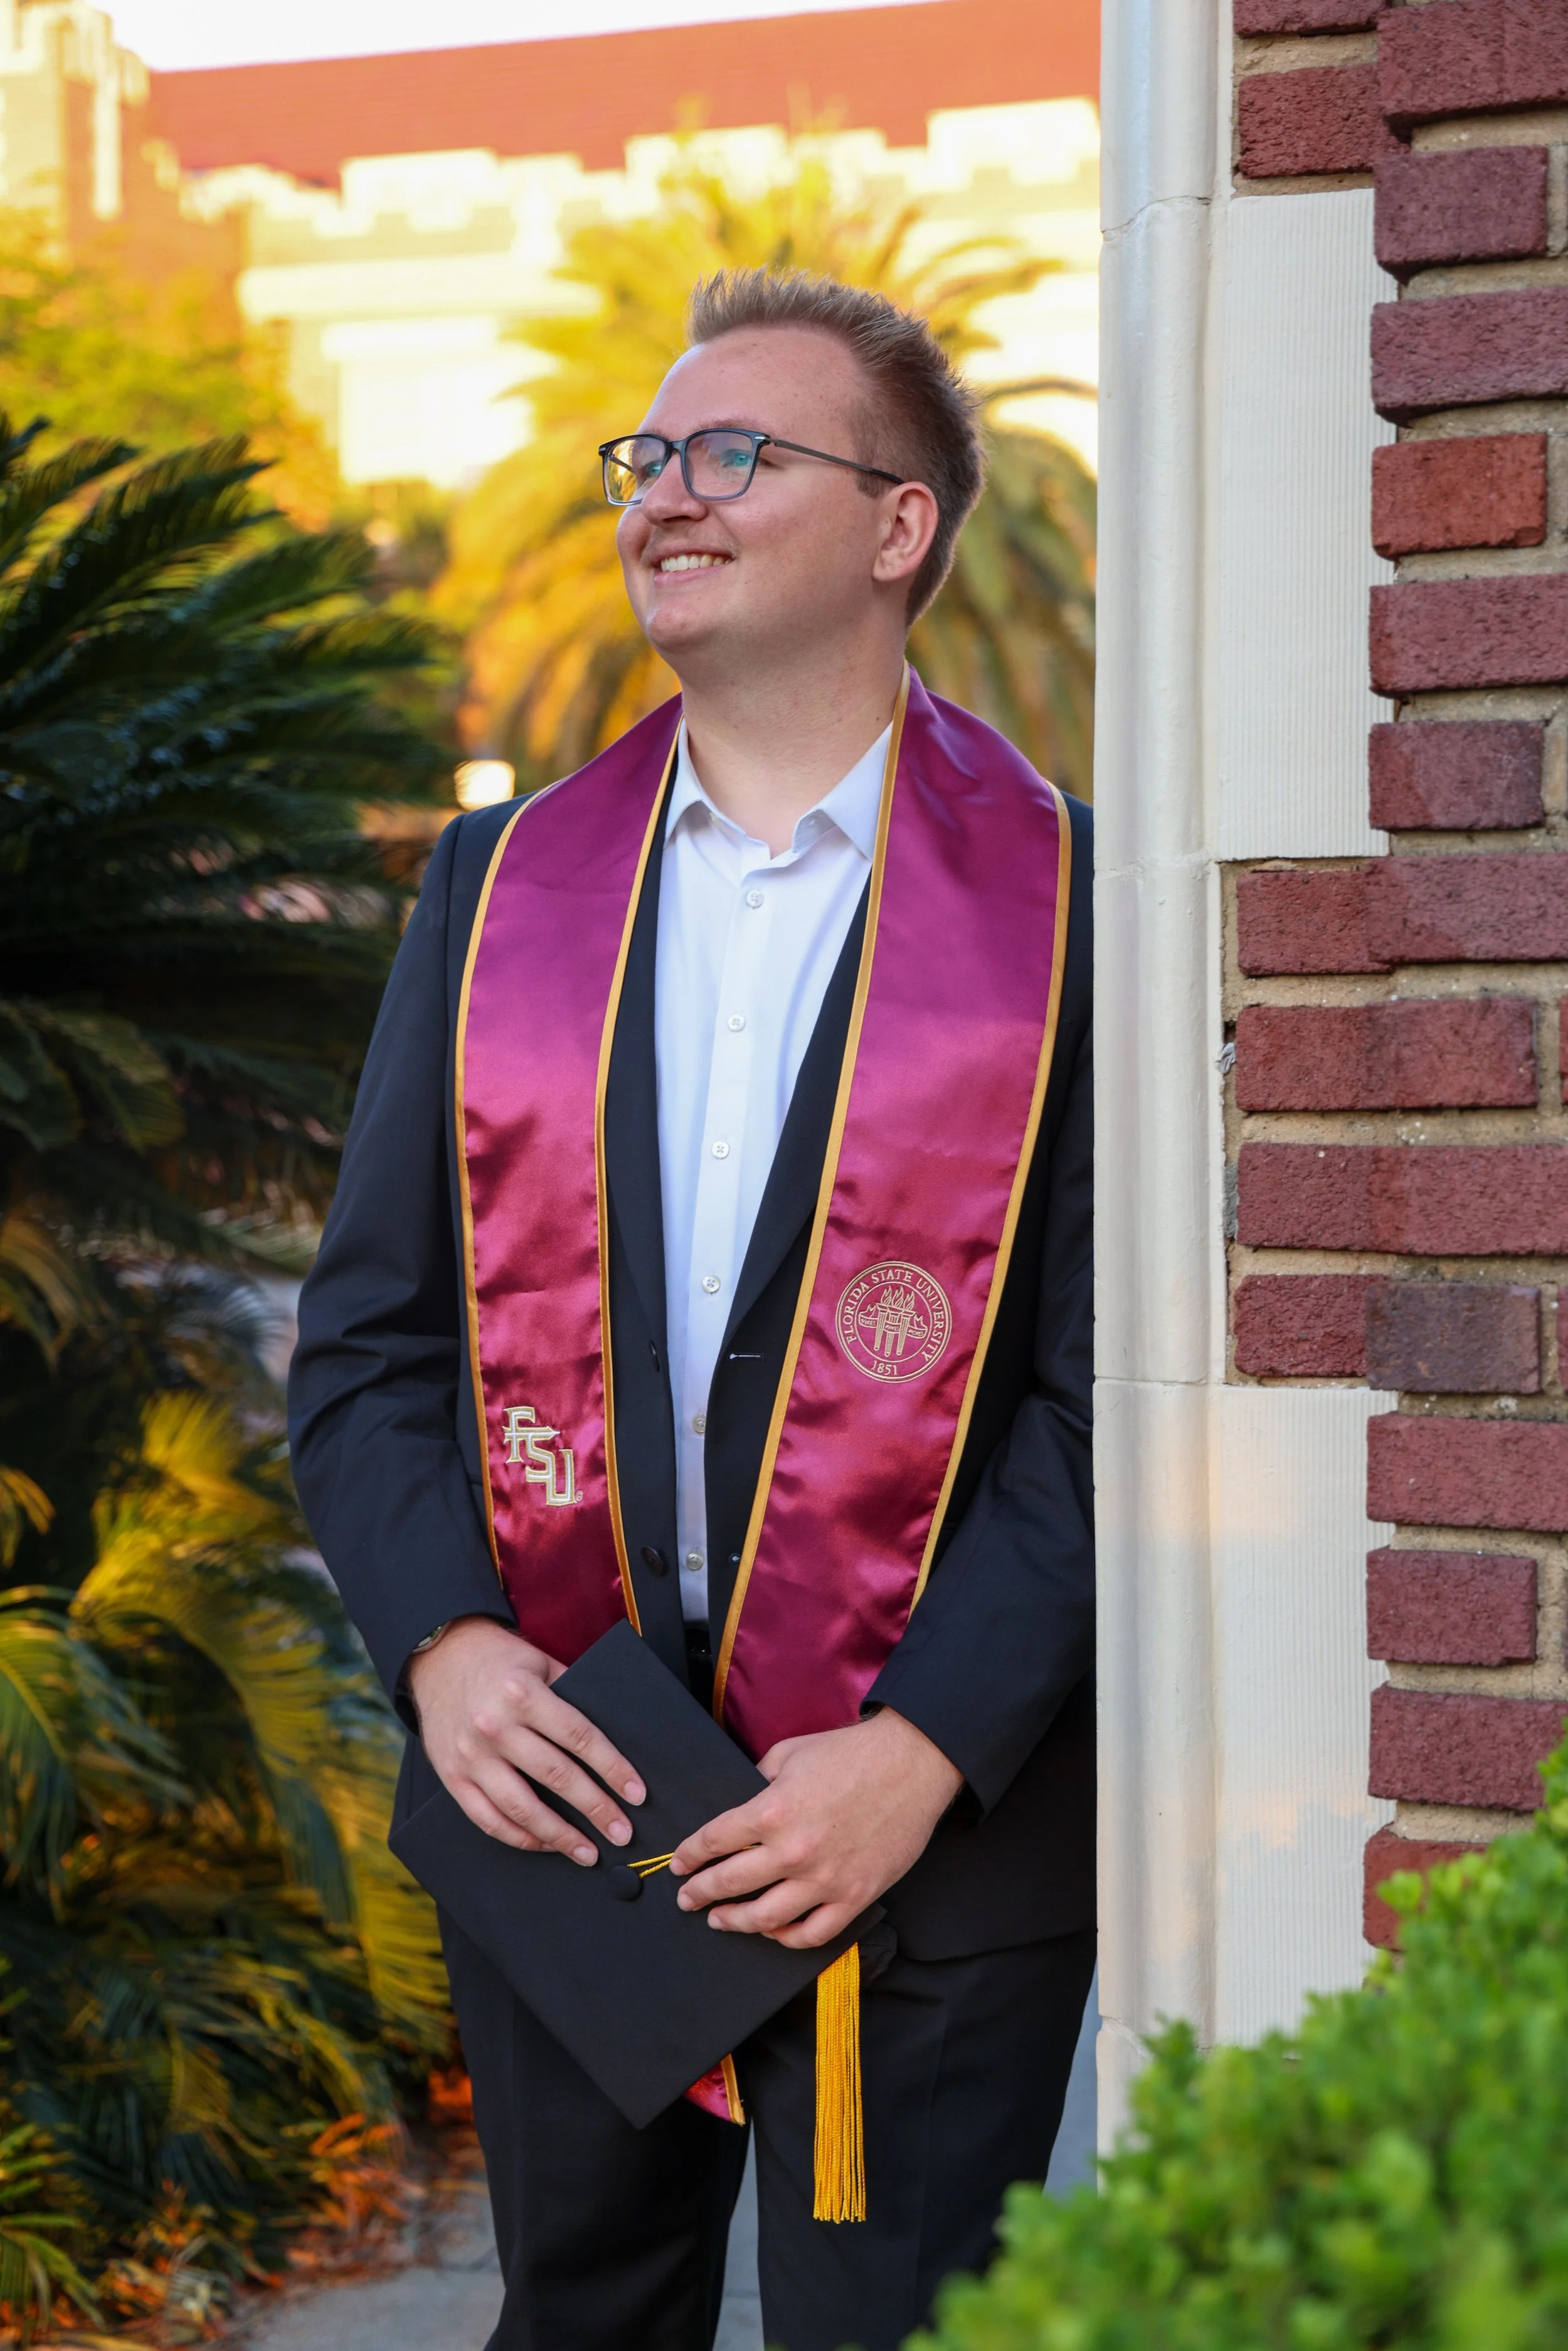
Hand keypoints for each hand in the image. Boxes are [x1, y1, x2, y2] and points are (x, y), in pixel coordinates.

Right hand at [407, 1617, 644, 1863]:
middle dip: (596, 1809)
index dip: (612, 1768)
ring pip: (522, 1807)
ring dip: (560, 1836)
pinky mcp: (452, 1777)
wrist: (439, 1658)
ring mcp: (471, 1756)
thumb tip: (615, 1736)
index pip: (579, 1738)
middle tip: (622, 1832)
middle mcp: (495, 1726)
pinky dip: (520, 1837)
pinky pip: (488, 1819)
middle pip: (556, 1776)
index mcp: (523, 1694)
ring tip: (588, 1852)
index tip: (636, 1793)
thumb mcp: (540, 1662)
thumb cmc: (499, 1660)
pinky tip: (546, 1844)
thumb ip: (572, 1694)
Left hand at [669, 1708, 962, 1948]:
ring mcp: (825, 1879)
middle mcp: (793, 1850)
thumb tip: (739, 1805)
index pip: (714, 1841)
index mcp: (772, 1810)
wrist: (911, 1763)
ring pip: (765, 1918)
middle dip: (700, 1893)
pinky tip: (773, 1931)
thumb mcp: (789, 1754)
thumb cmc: (850, 1754)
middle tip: (687, 1898)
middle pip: (729, 1884)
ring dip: (734, 1921)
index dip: (690, 1855)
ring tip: (720, 1919)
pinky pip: (812, 1933)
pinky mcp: (855, 1896)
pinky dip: (786, 1937)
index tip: (679, 1864)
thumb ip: (758, 1781)